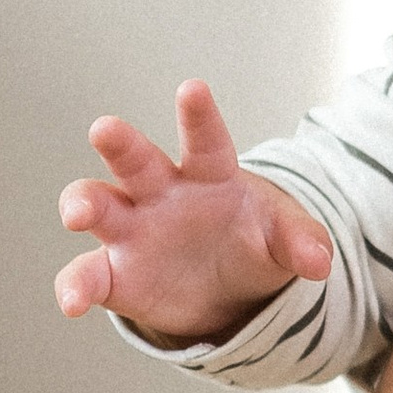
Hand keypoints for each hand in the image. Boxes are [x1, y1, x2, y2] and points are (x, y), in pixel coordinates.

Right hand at [56, 82, 333, 345]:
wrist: (228, 288)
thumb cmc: (253, 240)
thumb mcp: (286, 239)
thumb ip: (302, 244)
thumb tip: (321, 264)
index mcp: (209, 175)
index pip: (206, 141)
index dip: (200, 116)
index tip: (192, 88)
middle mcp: (161, 194)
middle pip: (136, 160)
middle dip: (121, 144)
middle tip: (105, 128)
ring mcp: (132, 231)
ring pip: (98, 205)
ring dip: (84, 204)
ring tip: (78, 214)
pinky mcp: (115, 274)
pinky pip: (88, 276)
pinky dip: (75, 287)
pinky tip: (71, 304)